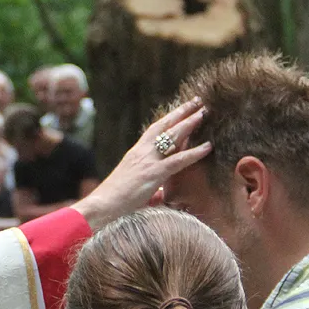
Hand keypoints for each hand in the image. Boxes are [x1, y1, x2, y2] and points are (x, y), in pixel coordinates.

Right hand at [71, 97, 211, 229]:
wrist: (100, 207)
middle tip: (198, 101)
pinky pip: (178, 160)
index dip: (169, 119)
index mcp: (135, 155)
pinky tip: (208, 146)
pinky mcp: (153, 174)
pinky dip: (194, 153)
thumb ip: (150, 191)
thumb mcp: (133, 191)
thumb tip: (160, 196)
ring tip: (204, 113)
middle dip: (181, 113)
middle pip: (164, 127)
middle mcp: (140, 152)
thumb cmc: (113, 204)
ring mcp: (147, 161)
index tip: (182, 109)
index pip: (154, 131)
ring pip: (171, 137)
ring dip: (189, 123)